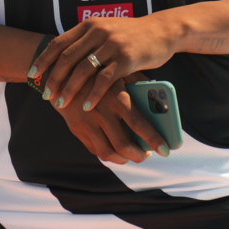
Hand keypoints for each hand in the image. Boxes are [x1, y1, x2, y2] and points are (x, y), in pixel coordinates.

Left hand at [31, 14, 176, 114]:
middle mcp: (98, 32)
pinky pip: (105, 79)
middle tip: (46, 95)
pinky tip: (87, 106)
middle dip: (54, 78)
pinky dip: (93, 94)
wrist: (162, 30)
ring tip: (61, 104)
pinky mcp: (127, 58)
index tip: (32, 75)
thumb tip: (61, 57)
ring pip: (84, 69)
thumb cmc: (131, 35)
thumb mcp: (106, 30)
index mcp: (89, 25)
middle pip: (68, 58)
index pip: (59, 43)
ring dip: (70, 89)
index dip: (44, 60)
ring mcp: (113, 44)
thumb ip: (86, 40)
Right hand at [50, 78, 166, 163]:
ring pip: (109, 153)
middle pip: (124, 145)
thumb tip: (159, 99)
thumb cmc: (98, 70)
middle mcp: (101, 112)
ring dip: (124, 159)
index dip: (154, 140)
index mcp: (116, 97)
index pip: (139, 124)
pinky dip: (109, 154)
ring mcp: (87, 123)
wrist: (62, 71)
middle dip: (140, 155)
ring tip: (133, 155)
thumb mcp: (119, 72)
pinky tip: (117, 151)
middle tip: (148, 154)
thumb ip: (140, 84)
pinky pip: (95, 149)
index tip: (166, 150)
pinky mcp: (76, 129)